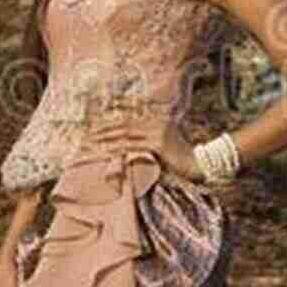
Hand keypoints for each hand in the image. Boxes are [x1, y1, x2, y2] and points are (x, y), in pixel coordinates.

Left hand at [83, 105, 200, 180]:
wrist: (202, 165)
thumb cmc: (182, 161)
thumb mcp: (164, 148)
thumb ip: (148, 144)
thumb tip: (130, 150)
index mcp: (155, 121)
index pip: (126, 122)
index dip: (108, 125)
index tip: (92, 131)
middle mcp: (154, 123)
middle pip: (122, 126)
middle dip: (102, 132)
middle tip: (84, 137)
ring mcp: (156, 132)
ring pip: (123, 135)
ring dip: (104, 141)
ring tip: (88, 146)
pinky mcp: (157, 143)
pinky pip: (131, 146)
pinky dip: (116, 150)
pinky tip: (104, 154)